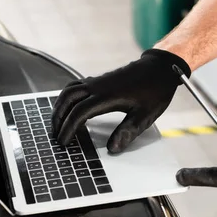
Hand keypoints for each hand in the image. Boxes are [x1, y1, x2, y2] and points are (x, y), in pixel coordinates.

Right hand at [52, 49, 190, 152]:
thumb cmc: (155, 90)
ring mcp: (96, 81)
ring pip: (68, 91)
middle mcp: (97, 86)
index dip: (68, 129)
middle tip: (56, 136)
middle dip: (58, 119)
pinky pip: (74, 86)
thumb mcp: (145, 116)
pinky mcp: (99, 79)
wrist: (160, 68)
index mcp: (107, 96)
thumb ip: (127, 132)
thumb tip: (112, 149)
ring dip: (59, 107)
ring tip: (57, 123)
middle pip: (67, 100)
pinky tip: (68, 107)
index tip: (64, 142)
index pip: (79, 113)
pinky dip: (66, 98)